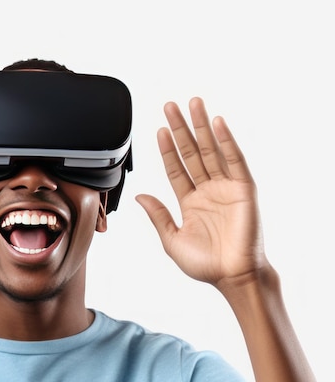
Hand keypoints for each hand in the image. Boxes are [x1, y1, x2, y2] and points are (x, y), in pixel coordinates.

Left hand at [136, 97, 267, 288]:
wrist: (231, 277)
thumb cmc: (205, 264)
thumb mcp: (172, 240)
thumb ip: (158, 216)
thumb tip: (139, 196)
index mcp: (189, 203)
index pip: (176, 169)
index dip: (168, 149)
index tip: (158, 130)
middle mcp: (207, 191)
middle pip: (192, 153)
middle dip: (181, 129)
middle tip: (171, 106)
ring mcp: (225, 188)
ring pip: (211, 151)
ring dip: (201, 127)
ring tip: (193, 104)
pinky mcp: (243, 189)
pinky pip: (235, 160)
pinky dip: (227, 141)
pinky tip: (216, 124)